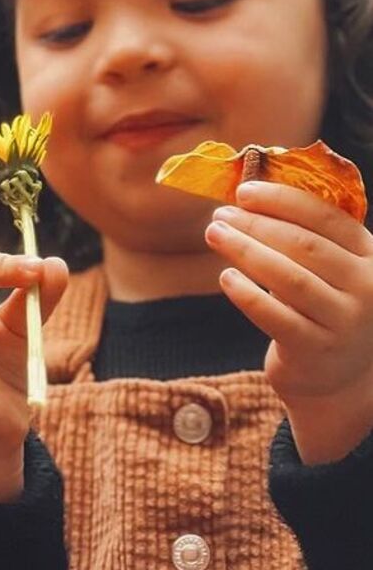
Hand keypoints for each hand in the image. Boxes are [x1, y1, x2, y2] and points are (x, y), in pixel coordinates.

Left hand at [205, 179, 372, 463]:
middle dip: (256, 225)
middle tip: (219, 215)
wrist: (336, 378)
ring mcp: (344, 321)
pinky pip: (275, 315)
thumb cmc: (322, 308)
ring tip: (214, 234)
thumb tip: (247, 196)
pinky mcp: (315, 350)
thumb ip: (305, 235)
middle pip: (305, 245)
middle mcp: (367, 288)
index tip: (243, 191)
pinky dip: (246, 293)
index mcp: (371, 257)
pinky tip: (225, 276)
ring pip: (288, 277)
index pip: (328, 217)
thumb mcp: (330, 270)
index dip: (283, 200)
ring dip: (245, 250)